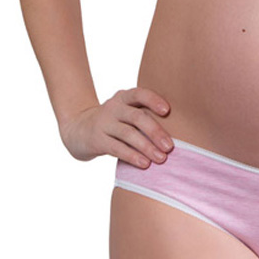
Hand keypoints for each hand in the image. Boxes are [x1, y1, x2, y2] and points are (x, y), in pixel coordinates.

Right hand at [59, 87, 174, 165]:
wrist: (77, 129)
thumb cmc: (114, 121)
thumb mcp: (126, 112)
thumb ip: (145, 114)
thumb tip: (180, 128)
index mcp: (124, 97)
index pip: (139, 94)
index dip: (153, 100)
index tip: (168, 110)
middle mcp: (113, 107)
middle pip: (137, 117)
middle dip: (155, 132)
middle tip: (170, 147)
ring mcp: (103, 123)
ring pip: (128, 134)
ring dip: (147, 147)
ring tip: (161, 159)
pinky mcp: (96, 140)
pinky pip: (117, 148)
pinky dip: (132, 156)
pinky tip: (144, 164)